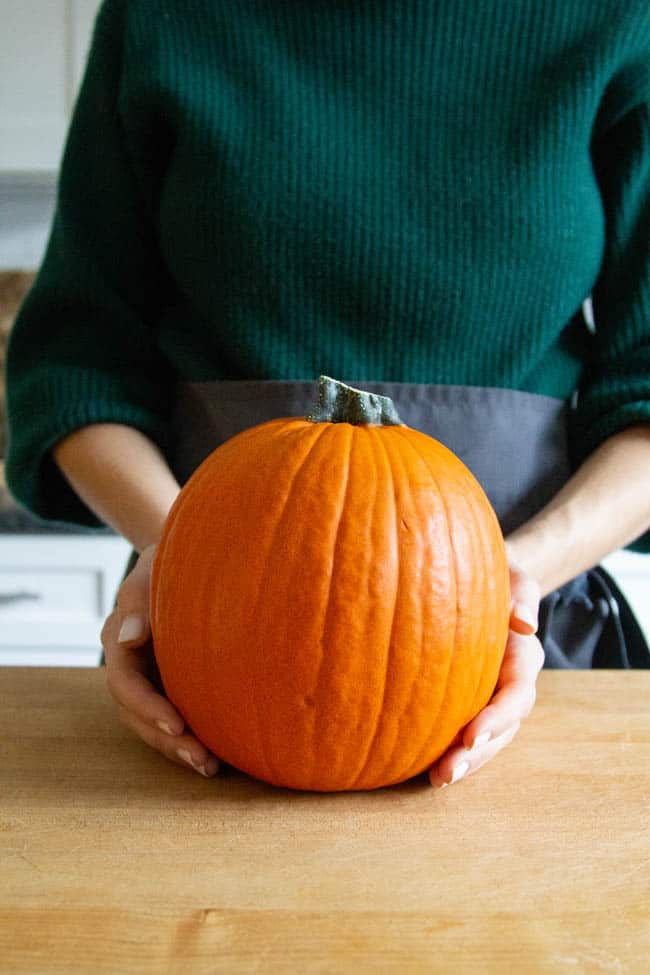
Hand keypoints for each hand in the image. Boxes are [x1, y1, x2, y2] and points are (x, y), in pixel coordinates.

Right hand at [101, 543, 219, 777]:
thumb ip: (138, 597)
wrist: (194, 555)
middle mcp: (131, 664)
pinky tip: (220, 757)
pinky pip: (176, 718)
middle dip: (166, 741)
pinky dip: (193, 739)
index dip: (146, 707)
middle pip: (137, 714)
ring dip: (179, 749)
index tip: (176, 725)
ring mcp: (151, 677)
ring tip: (211, 766)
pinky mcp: (174, 684)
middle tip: (200, 759)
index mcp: (119, 638)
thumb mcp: (153, 566)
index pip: (124, 682)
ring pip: (154, 724)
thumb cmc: (174, 556)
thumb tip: (130, 636)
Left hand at [427, 560, 543, 788]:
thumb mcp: (513, 573)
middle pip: (501, 729)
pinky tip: (418, 766)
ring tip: (435, 779)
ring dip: (463, 763)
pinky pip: (458, 730)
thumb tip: (525, 623)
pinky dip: (444, 749)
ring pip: (484, 739)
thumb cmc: (493, 573)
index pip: (517, 693)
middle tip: (446, 772)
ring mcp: (488, 695)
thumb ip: (522, 592)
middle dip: (477, 755)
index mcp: (523, 657)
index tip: (471, 736)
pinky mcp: (464, 700)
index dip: (497, 717)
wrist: (471, 573)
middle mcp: (509, 683)